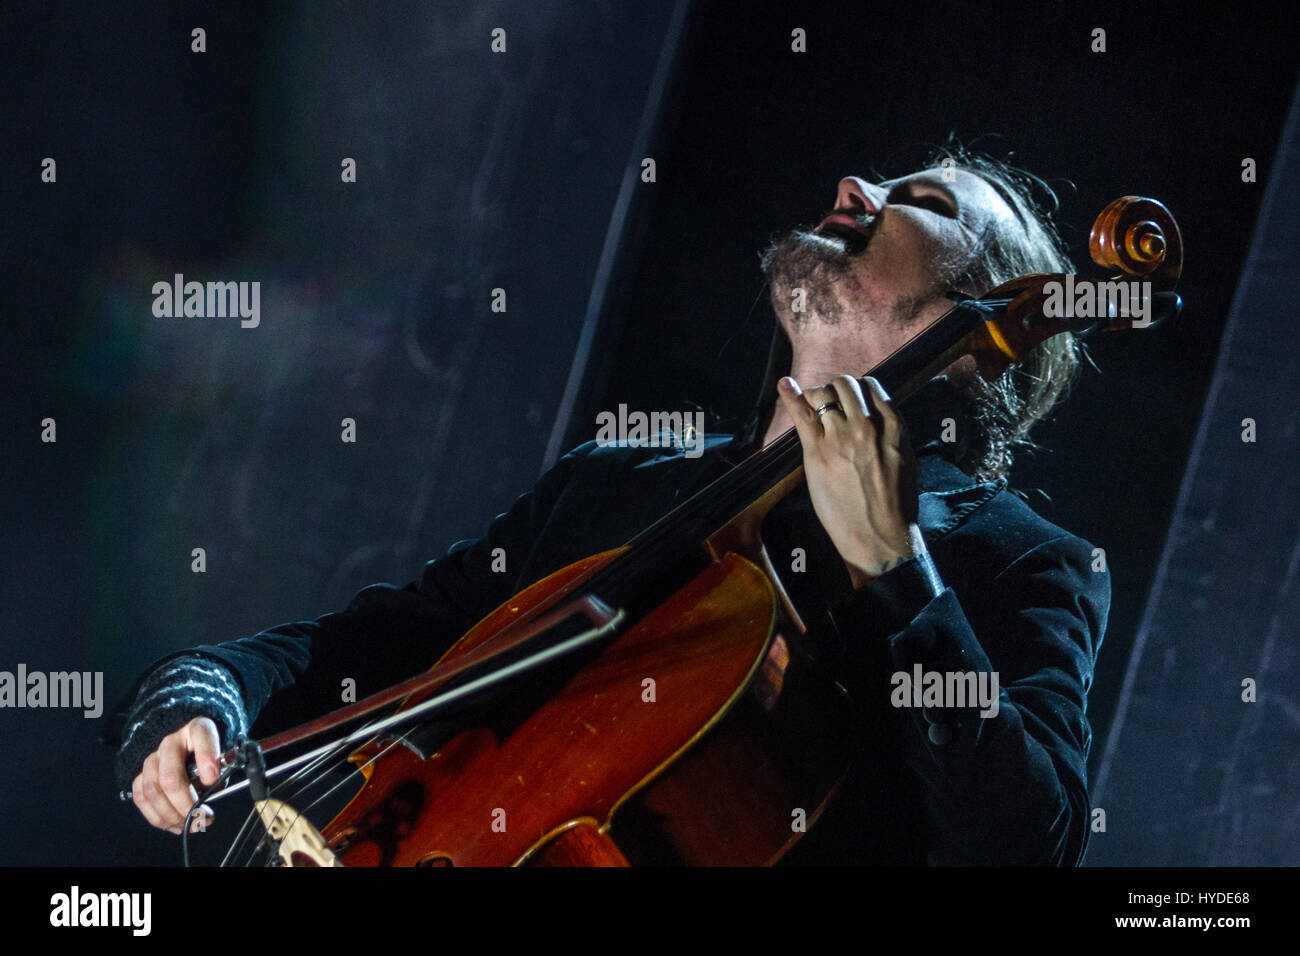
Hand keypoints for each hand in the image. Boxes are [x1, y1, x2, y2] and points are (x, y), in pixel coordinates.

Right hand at [131, 716, 221, 833]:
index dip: (206, 758)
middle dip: (186, 804)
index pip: (202, 735)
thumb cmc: (208, 747)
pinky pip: (141, 797)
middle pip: (170, 776)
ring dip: (171, 815)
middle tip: (202, 818)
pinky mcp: (141, 772)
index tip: (212, 778)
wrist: (187, 736)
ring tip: (191, 825)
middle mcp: (171, 740)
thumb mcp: (222, 751)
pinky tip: (174, 824)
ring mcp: (152, 756)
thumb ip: (221, 768)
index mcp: (197, 727)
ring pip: (152, 790)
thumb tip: (211, 793)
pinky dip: (157, 816)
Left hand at [777, 374, 920, 585]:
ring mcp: (841, 437)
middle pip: (844, 385)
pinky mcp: (817, 452)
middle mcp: (867, 425)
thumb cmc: (895, 504)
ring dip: (817, 398)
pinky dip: (790, 395)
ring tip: (814, 409)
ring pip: (822, 394)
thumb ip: (890, 433)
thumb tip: (877, 418)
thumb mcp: (904, 458)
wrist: (880, 536)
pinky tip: (784, 386)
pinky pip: (800, 414)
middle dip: (835, 390)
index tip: (850, 400)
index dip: (857, 390)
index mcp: (892, 425)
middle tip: (830, 406)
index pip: (870, 386)